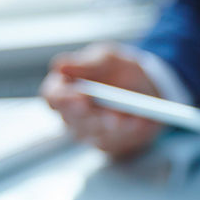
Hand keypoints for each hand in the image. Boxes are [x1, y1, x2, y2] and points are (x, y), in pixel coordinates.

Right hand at [40, 44, 162, 158]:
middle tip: (106, 113)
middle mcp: (71, 113)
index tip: (79, 96)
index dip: (63, 98)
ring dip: (111, 125)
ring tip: (124, 118)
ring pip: (94, 132)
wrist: (147, 88)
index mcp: (64, 88)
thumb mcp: (107, 57)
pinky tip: (139, 123)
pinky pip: (115, 141)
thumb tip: (61, 66)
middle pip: (73, 118)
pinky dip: (129, 131)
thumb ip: (85, 62)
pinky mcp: (107, 142)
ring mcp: (88, 130)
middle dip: (90, 116)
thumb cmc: (119, 70)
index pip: (52, 96)